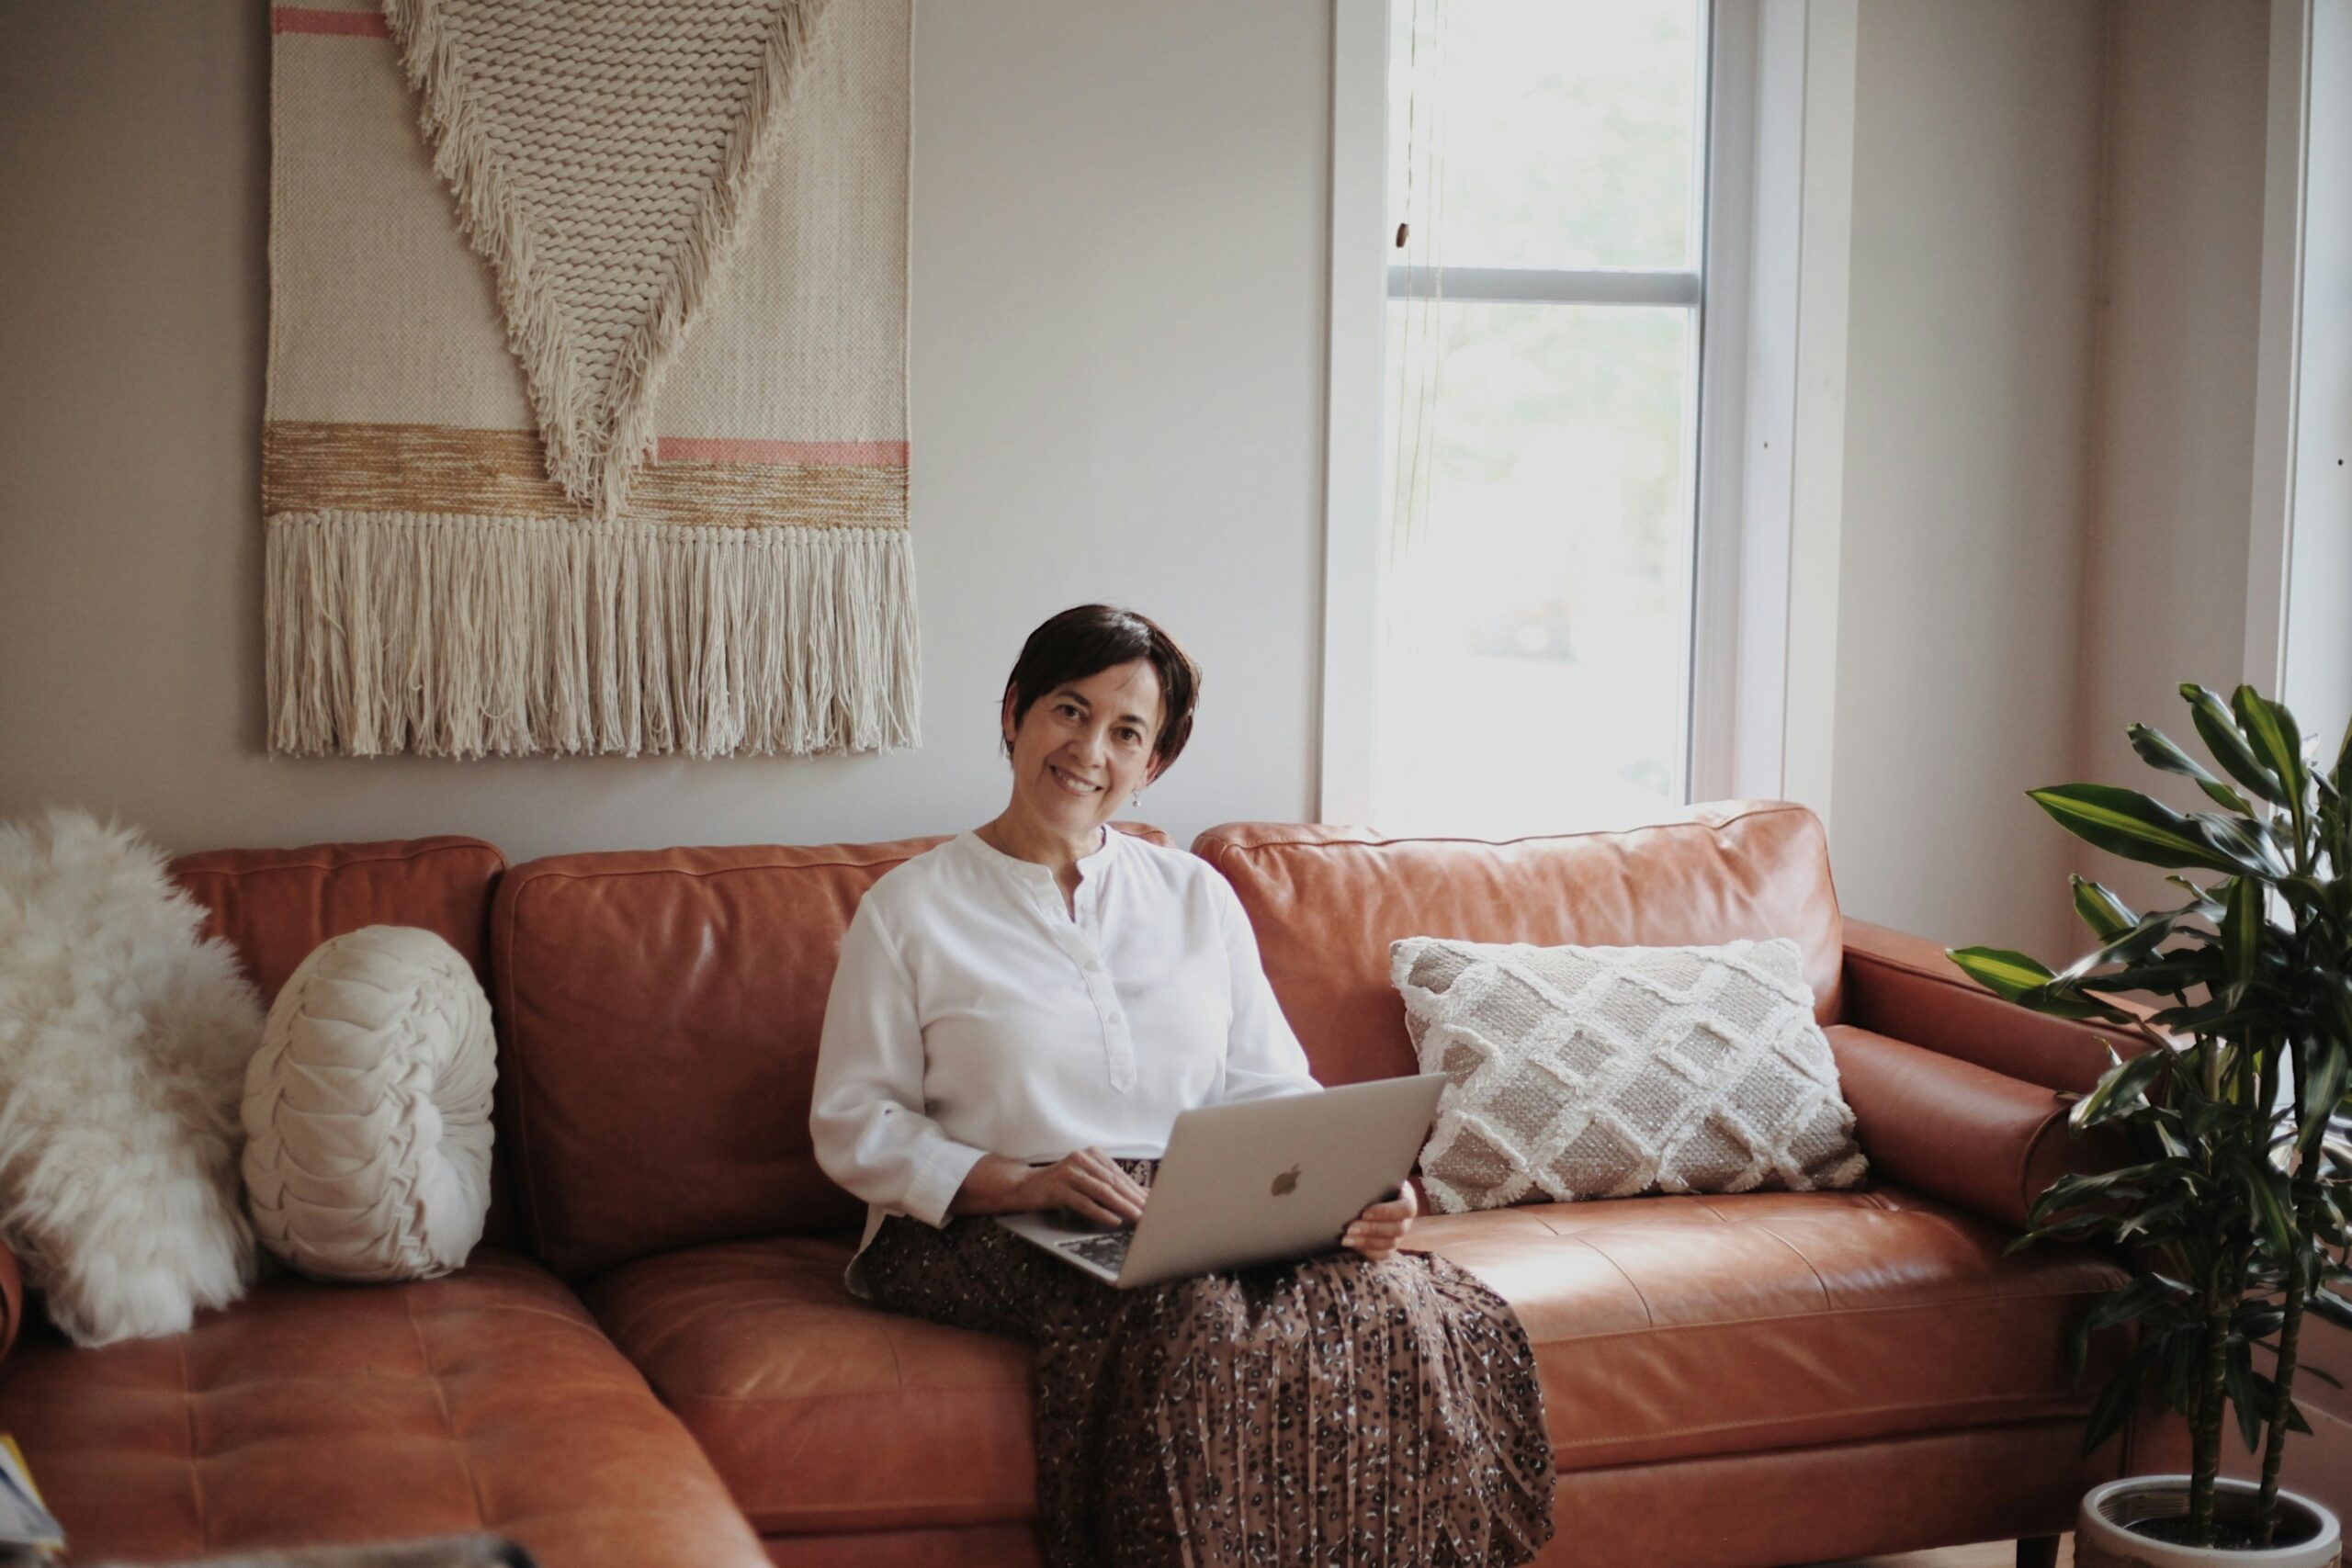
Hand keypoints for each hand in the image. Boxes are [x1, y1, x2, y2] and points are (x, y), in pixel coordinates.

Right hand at [1009, 1147, 1149, 1227]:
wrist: (1025, 1186)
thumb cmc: (1061, 1185)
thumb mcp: (1086, 1180)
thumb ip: (1109, 1185)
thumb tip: (1142, 1197)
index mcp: (1092, 1155)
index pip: (1119, 1174)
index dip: (1137, 1190)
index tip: (1155, 1203)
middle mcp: (1081, 1160)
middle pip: (1113, 1182)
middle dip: (1134, 1199)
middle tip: (1152, 1212)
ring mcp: (1068, 1173)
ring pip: (1101, 1191)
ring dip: (1122, 1205)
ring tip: (1138, 1217)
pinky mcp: (1057, 1189)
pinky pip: (1083, 1202)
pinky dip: (1100, 1212)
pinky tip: (1113, 1220)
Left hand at [1342, 1182, 1417, 1261]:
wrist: (1370, 1196)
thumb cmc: (1373, 1184)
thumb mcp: (1376, 1179)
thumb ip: (1372, 1181)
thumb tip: (1354, 1178)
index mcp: (1407, 1199)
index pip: (1406, 1208)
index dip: (1387, 1212)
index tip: (1365, 1212)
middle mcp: (1406, 1220)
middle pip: (1397, 1229)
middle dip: (1372, 1229)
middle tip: (1350, 1227)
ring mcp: (1399, 1236)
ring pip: (1389, 1244)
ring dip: (1366, 1242)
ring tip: (1346, 1238)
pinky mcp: (1389, 1247)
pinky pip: (1382, 1255)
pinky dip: (1366, 1251)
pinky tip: (1351, 1245)